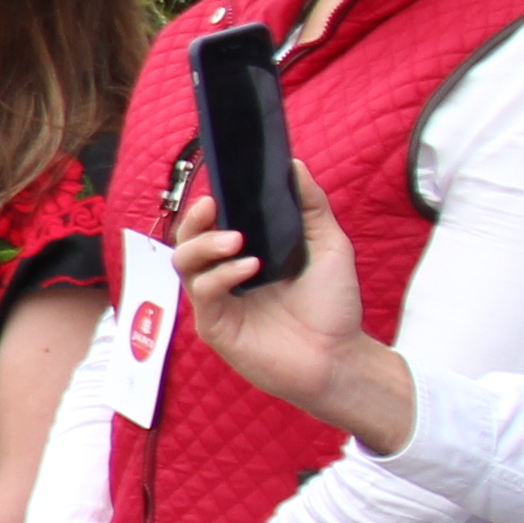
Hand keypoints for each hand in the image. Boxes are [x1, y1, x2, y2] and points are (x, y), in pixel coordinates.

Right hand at [168, 169, 408, 449]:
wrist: (340, 357)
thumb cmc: (333, 306)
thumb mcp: (329, 245)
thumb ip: (311, 206)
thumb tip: (293, 165)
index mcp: (246, 255)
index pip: (211, 224)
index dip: (208, 205)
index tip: (220, 187)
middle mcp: (225, 275)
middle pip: (186, 239)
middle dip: (194, 220)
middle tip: (215, 207)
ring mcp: (217, 301)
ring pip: (183, 263)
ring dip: (204, 245)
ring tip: (236, 240)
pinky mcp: (215, 326)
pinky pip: (202, 293)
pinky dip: (221, 275)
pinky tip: (249, 269)